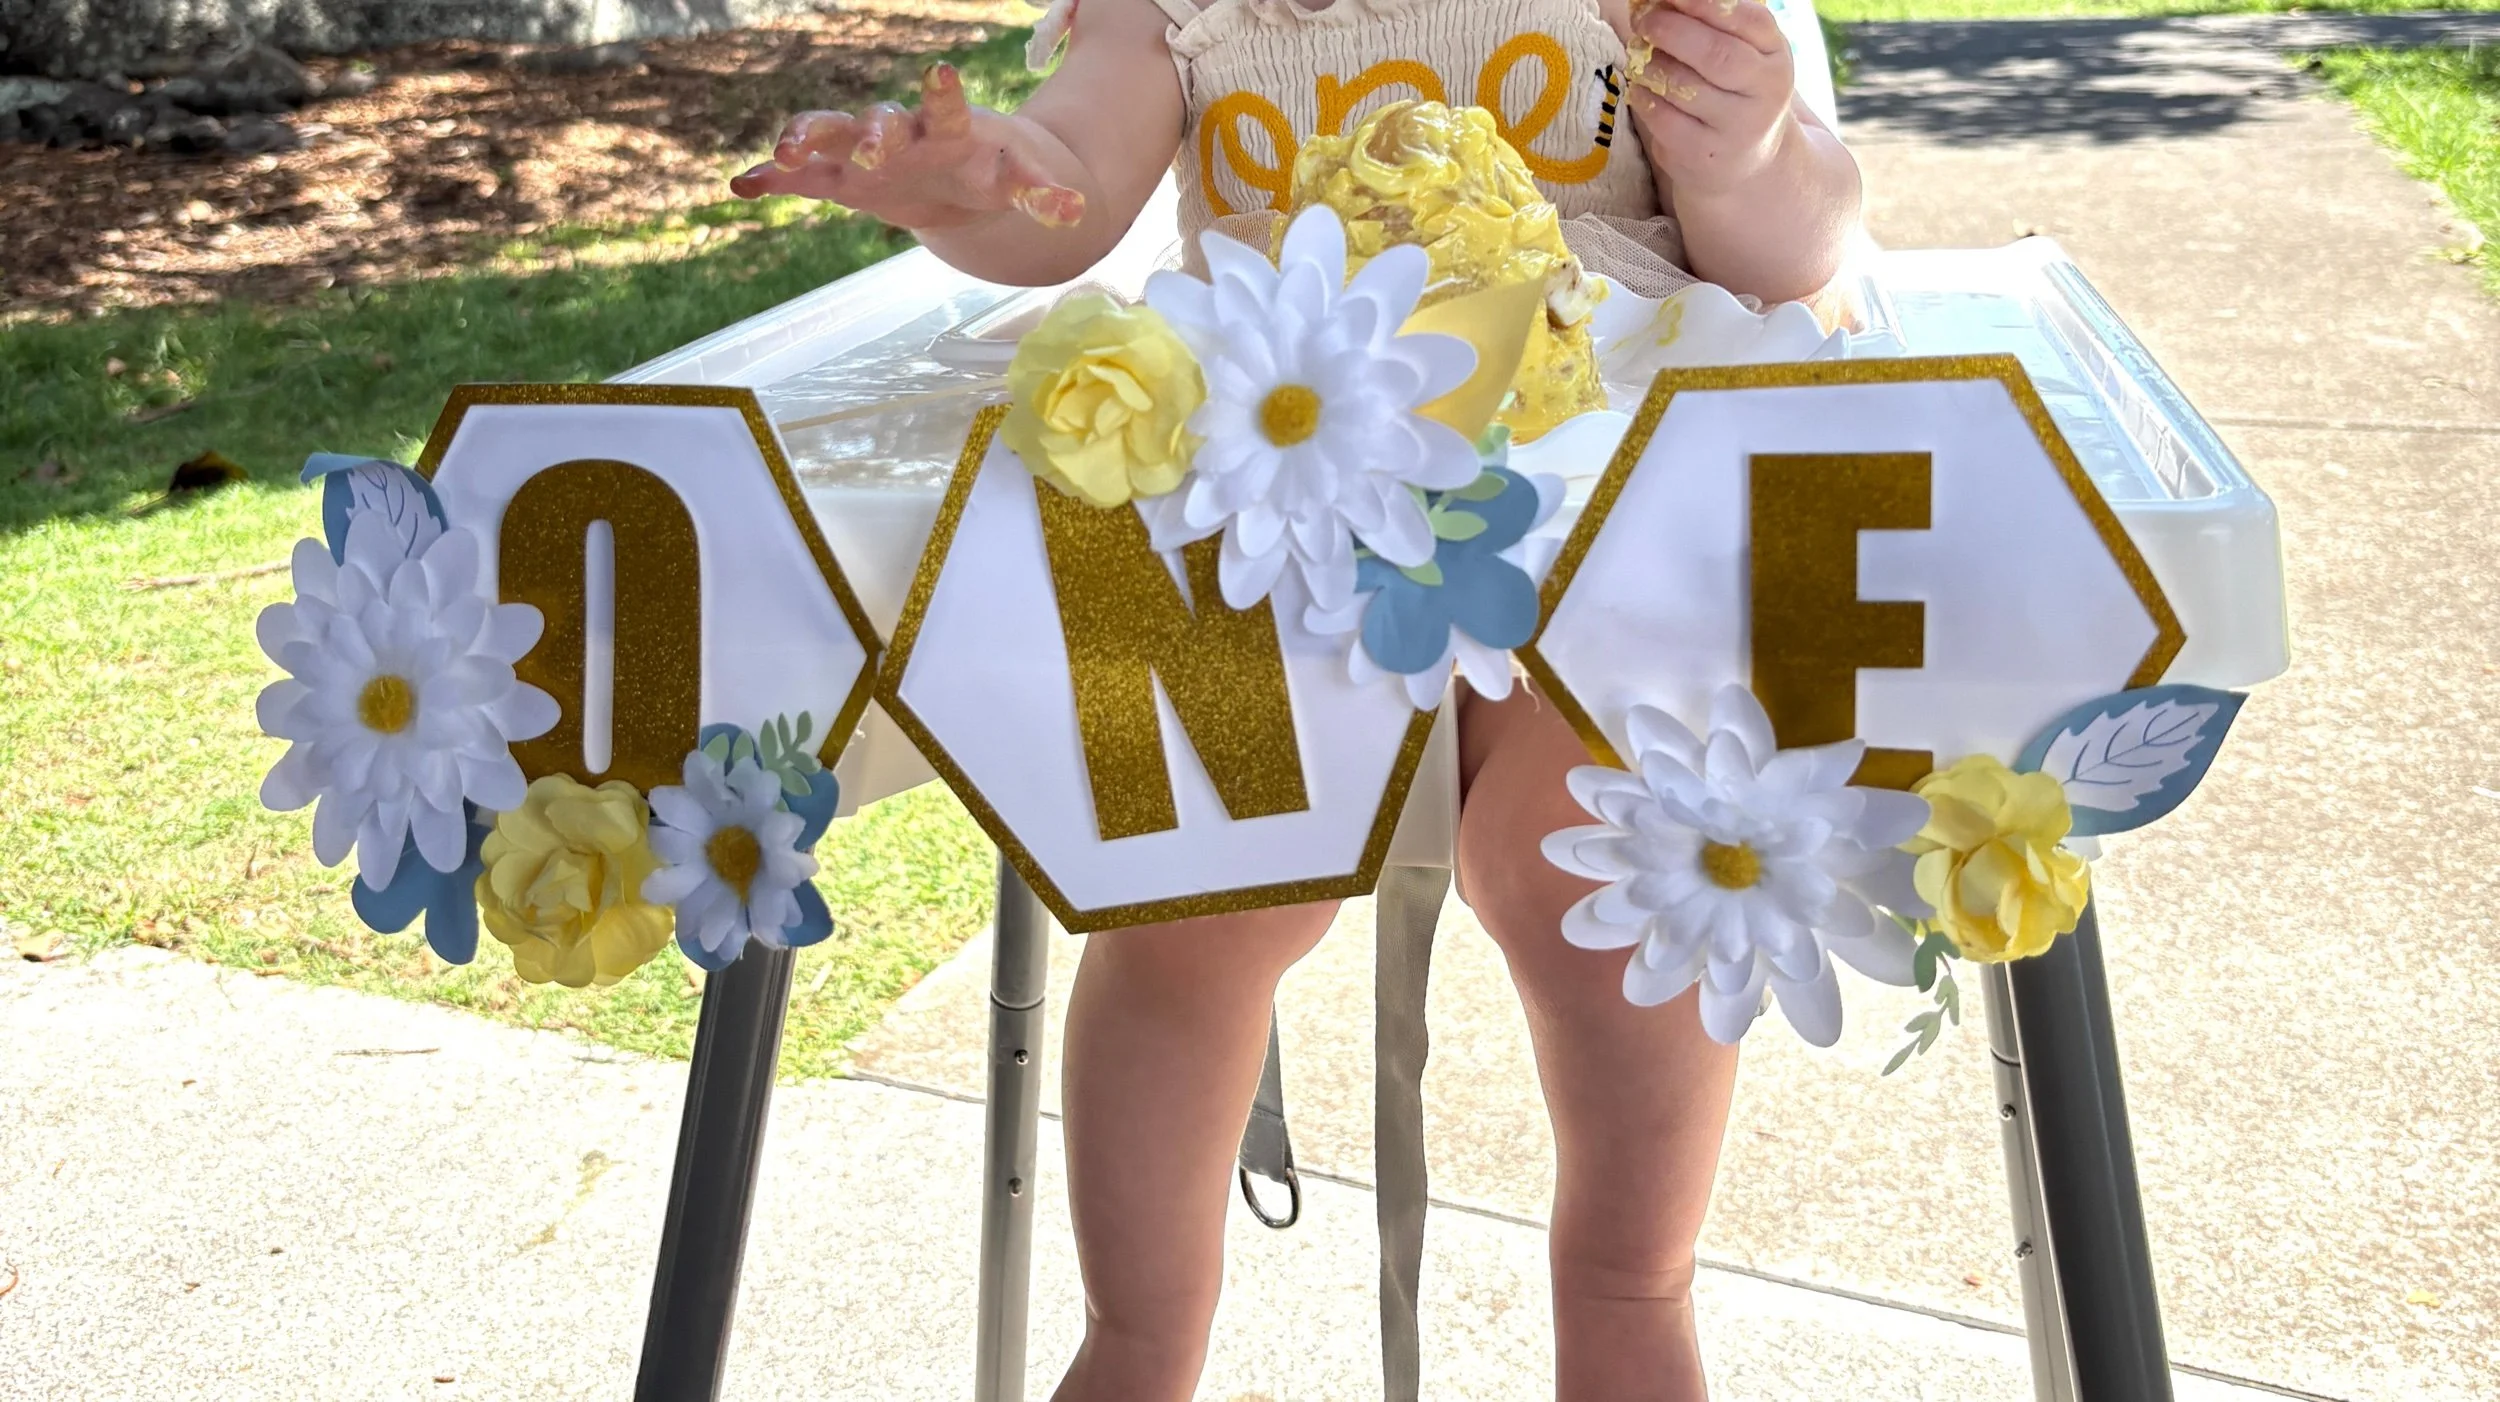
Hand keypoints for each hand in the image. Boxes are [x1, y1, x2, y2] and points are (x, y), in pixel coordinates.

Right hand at [728, 63, 1085, 230]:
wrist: (962, 187)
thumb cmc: (990, 173)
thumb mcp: (1025, 183)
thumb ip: (1048, 196)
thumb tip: (1080, 211)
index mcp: (949, 131)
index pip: (945, 110)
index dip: (943, 95)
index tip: (943, 73)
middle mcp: (904, 137)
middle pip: (882, 124)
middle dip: (873, 133)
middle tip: (867, 145)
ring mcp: (868, 155)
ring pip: (835, 139)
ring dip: (811, 142)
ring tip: (784, 152)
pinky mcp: (845, 179)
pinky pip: (806, 179)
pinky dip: (775, 182)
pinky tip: (741, 186)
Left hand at [1624, 0, 1799, 196]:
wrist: (1745, 158)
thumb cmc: (1735, 88)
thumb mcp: (1742, 51)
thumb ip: (1713, 21)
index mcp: (1776, 56)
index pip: (1750, 20)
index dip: (1706, 3)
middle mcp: (1765, 94)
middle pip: (1717, 55)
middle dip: (1673, 31)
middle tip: (1645, 20)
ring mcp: (1737, 129)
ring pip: (1684, 87)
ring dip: (1652, 63)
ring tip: (1640, 53)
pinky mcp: (1704, 155)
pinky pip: (1664, 118)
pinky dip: (1644, 95)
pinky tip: (1641, 86)